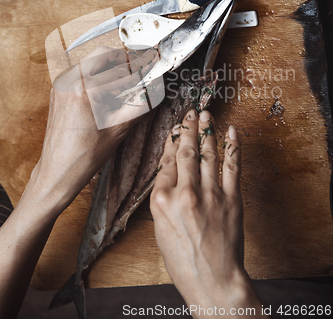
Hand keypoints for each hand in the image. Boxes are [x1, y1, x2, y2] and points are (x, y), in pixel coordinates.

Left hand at [32, 45, 162, 212]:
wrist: (58, 171)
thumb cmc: (84, 156)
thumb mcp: (119, 128)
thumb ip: (140, 103)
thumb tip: (154, 87)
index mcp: (83, 90)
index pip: (120, 70)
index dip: (141, 68)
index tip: (154, 65)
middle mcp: (68, 81)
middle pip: (102, 54)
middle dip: (124, 59)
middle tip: (141, 66)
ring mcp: (61, 84)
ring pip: (91, 60)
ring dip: (111, 65)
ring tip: (128, 79)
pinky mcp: (59, 89)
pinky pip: (81, 72)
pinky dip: (98, 74)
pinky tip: (110, 89)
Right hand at [150, 109, 263, 317]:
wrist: (212, 280)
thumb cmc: (183, 259)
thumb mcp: (160, 228)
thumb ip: (163, 197)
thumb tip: (169, 171)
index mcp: (161, 201)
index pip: (167, 162)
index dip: (172, 142)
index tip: (175, 129)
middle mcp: (184, 194)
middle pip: (186, 153)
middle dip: (189, 129)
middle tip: (191, 113)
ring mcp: (210, 195)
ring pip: (208, 154)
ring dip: (208, 131)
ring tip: (207, 115)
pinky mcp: (231, 199)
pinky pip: (232, 166)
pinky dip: (233, 146)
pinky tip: (231, 131)